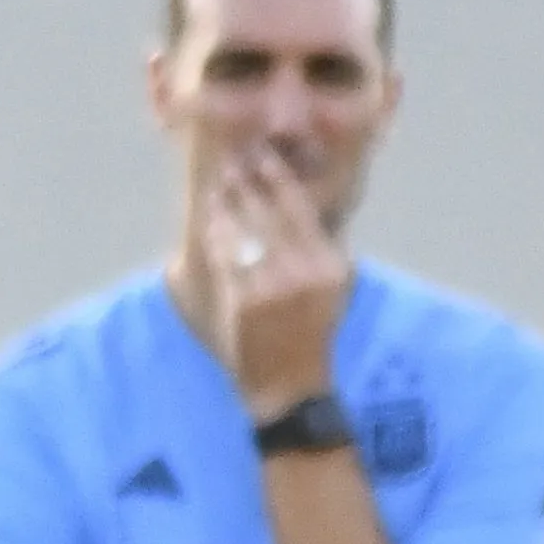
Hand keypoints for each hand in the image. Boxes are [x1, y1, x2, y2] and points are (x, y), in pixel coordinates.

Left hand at [201, 148, 347, 419]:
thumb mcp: (327, 291)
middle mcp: (309, 271)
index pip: (303, 210)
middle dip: (249, 184)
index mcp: (332, 265)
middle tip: (231, 163)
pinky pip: (228, 256)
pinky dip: (218, 234)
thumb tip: (290, 203)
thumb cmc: (306, 335)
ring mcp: (276, 285)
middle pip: (271, 213)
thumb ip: (313, 250)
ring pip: (247, 230)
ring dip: (229, 203)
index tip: (263, 158)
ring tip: (218, 185)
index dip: (279, 179)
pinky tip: (211, 219)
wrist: (290, 385)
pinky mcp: (247, 300)